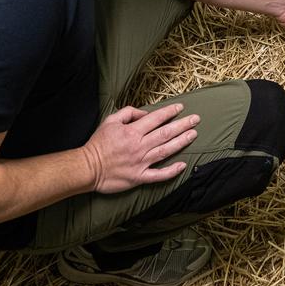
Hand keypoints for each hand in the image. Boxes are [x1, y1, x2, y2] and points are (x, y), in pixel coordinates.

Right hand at [79, 103, 198, 193]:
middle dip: (182, 125)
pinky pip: (159, 175)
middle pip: (166, 133)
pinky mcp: (140, 177)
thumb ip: (128, 113)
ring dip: (182, 142)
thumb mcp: (110, 121)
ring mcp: (141, 163)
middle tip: (196, 119)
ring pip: (166, 151)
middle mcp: (139, 146)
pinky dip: (172, 171)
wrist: (88, 168)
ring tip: (194, 135)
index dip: (169, 112)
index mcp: (132, 132)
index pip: (156, 119)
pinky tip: (183, 165)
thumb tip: (144, 114)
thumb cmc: (98, 144)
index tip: (180, 108)